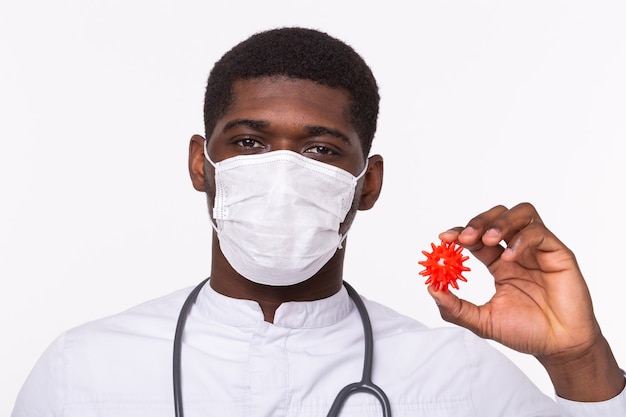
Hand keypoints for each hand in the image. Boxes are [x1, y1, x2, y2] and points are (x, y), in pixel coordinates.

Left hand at [430, 203, 623, 400]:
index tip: (444, 238)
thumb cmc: (526, 332)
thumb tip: (431, 289)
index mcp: (499, 263)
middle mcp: (518, 251)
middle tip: (464, 238)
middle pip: (497, 216)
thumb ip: (455, 308)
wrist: (558, 348)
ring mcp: (539, 250)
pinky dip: (521, 240)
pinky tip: (509, 257)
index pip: (477, 236)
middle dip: (478, 222)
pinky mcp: (558, 254)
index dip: (459, 233)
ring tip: (487, 240)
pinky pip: (539, 233)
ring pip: (521, 214)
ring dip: (500, 222)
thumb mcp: (482, 322)